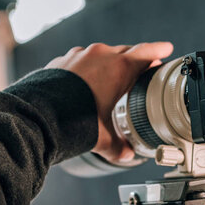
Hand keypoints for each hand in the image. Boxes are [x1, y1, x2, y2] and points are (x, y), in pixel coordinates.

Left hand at [45, 42, 173, 162]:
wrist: (38, 115)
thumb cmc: (74, 121)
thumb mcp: (103, 137)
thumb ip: (118, 146)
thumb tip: (126, 154)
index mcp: (119, 68)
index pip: (147, 52)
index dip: (159, 50)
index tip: (166, 49)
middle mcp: (100, 56)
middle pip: (125, 51)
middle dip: (135, 59)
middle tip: (142, 68)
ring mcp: (79, 56)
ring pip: (101, 55)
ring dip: (108, 64)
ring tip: (110, 80)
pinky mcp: (61, 61)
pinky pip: (80, 60)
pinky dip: (86, 69)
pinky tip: (83, 84)